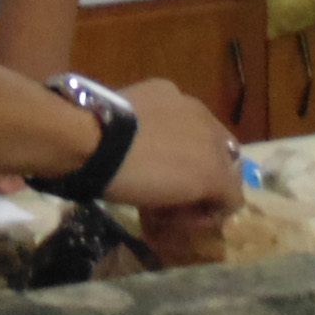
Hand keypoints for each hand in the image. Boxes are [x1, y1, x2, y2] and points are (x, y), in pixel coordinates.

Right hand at [103, 79, 245, 213]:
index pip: (189, 127)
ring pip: (223, 174)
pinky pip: (226, 201)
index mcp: (169, 94)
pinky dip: (207, 215)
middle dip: (193, 173)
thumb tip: (121, 149)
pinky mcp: (215, 174)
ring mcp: (210, 143)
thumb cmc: (88, 130)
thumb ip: (131, 130)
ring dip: (200, 194)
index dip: (176, 154)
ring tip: (171, 211)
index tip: (152, 172)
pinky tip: (178, 219)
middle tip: (165, 194)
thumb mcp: (115, 122)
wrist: (94, 142)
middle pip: (212, 149)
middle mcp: (197, 111)